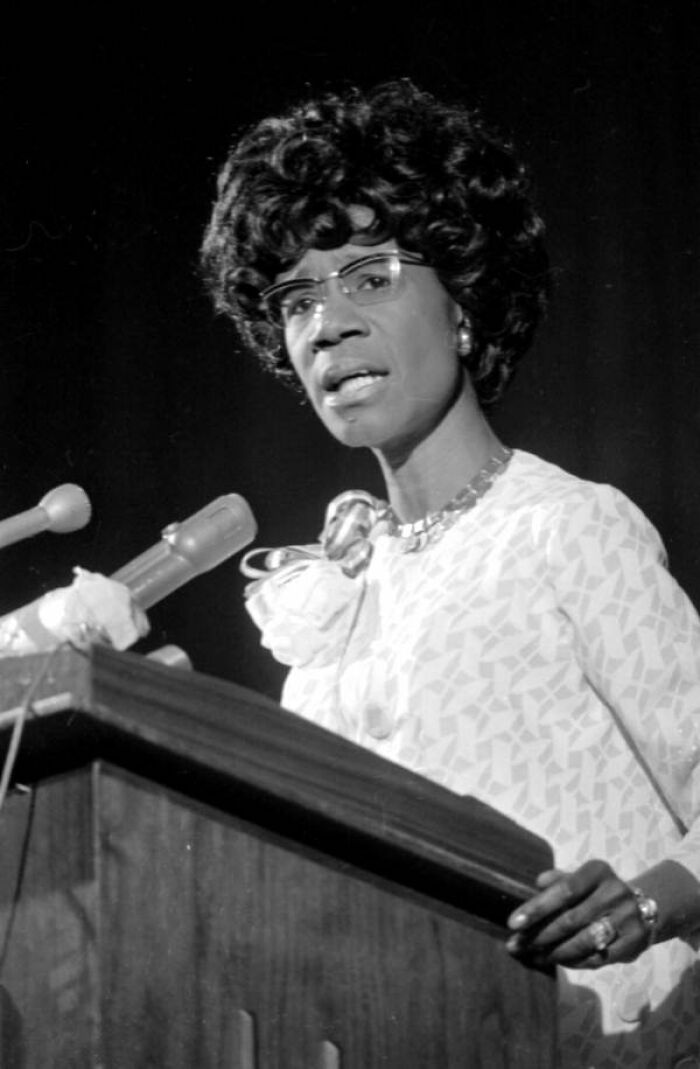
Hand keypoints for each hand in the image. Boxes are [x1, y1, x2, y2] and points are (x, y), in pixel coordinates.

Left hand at [506, 860, 653, 968]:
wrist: (644, 908)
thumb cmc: (598, 892)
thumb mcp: (581, 878)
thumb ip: (559, 880)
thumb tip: (538, 883)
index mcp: (598, 871)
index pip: (564, 890)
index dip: (538, 907)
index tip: (513, 923)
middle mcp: (615, 892)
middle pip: (571, 919)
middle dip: (539, 935)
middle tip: (516, 946)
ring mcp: (628, 919)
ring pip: (584, 941)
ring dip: (554, 952)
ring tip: (533, 956)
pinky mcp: (635, 943)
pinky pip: (598, 958)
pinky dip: (574, 961)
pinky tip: (557, 961)